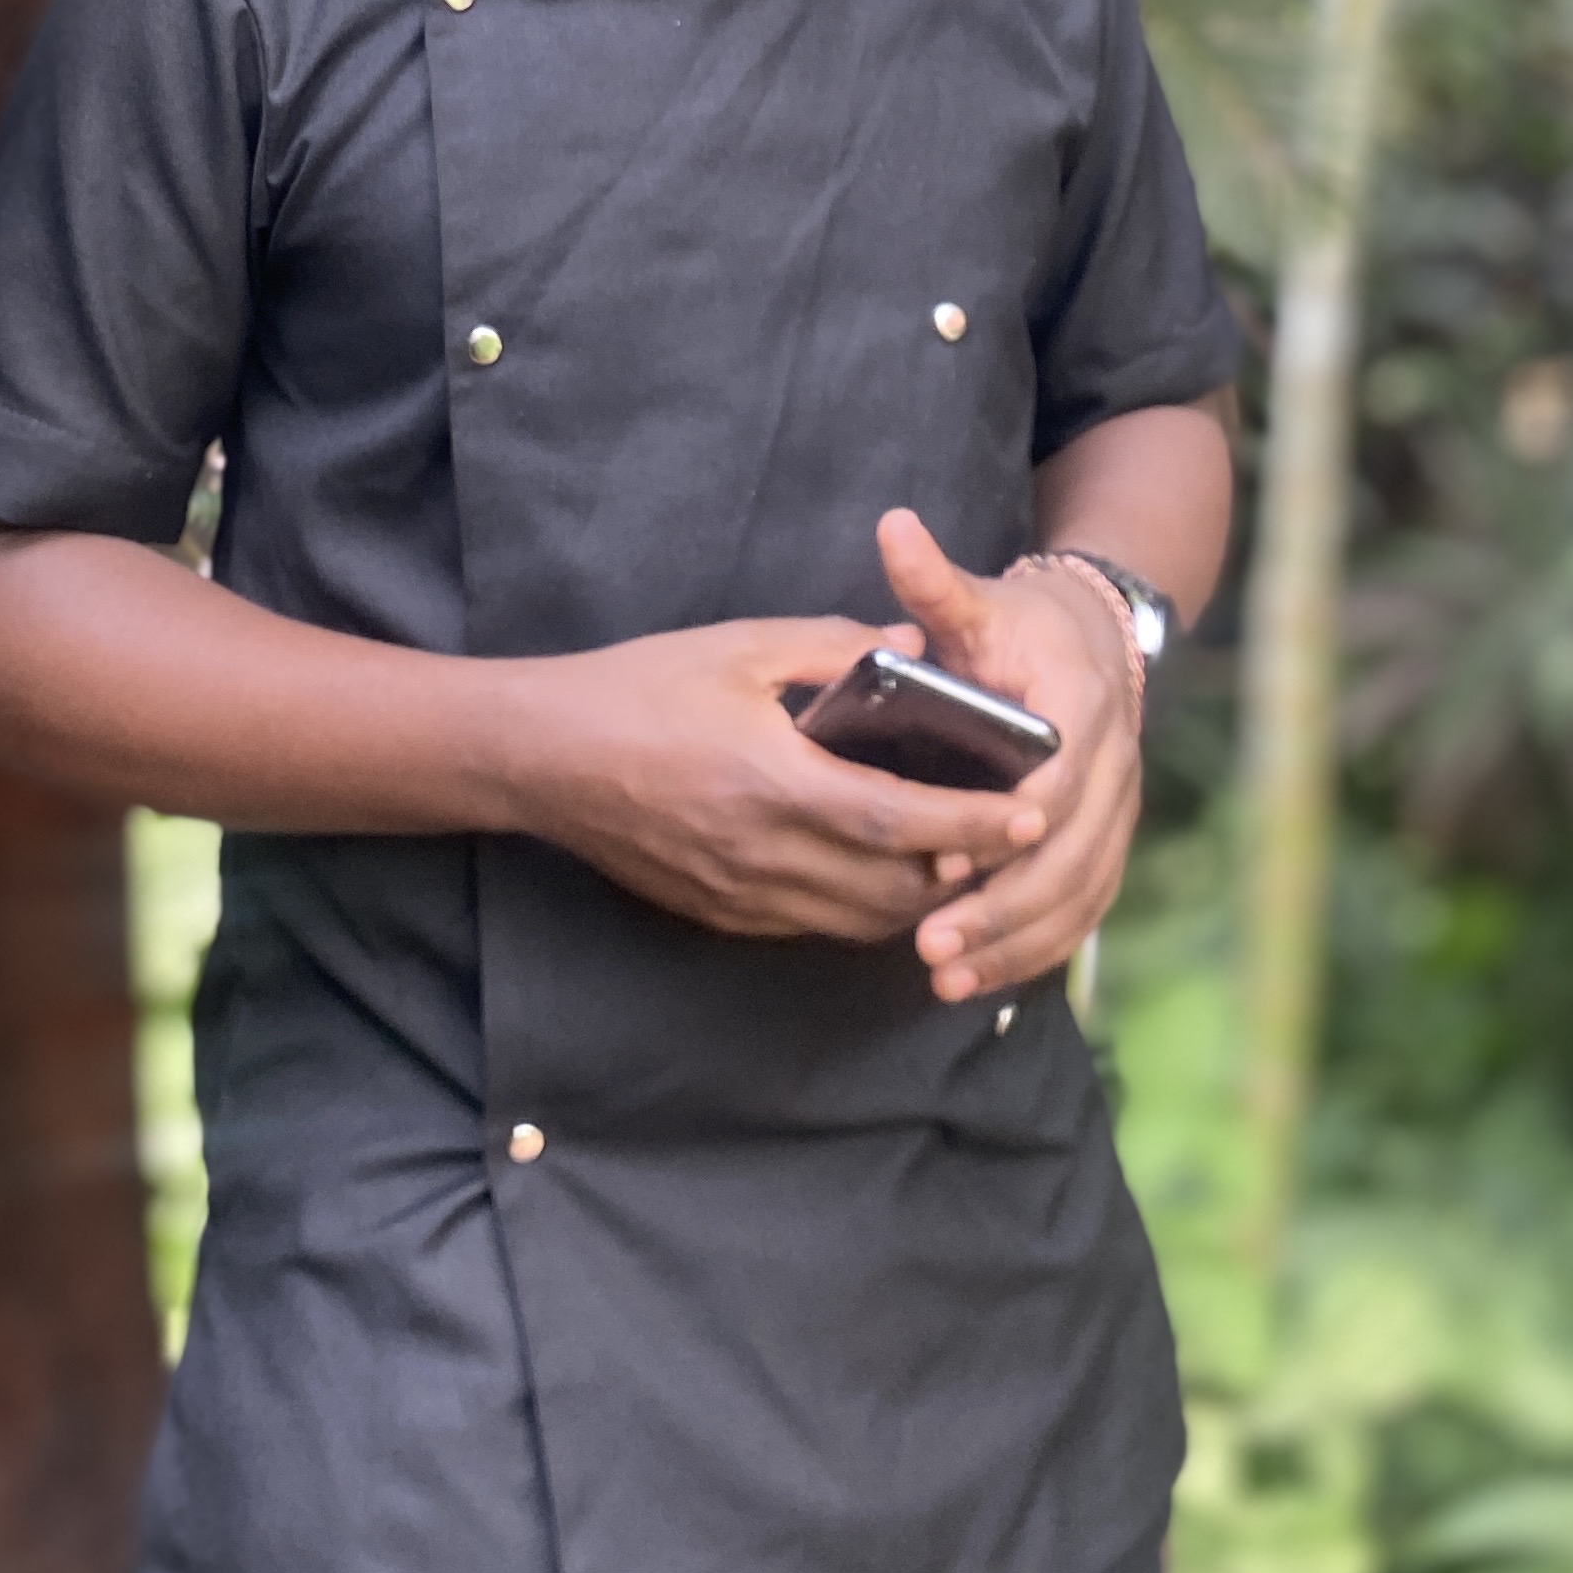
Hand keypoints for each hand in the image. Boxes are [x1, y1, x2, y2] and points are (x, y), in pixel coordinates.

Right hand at [507, 611, 1052, 941]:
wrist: (544, 756)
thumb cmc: (640, 687)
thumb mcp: (741, 646)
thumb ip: (836, 647)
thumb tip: (917, 647)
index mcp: (774, 783)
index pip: (900, 821)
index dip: (973, 826)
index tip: (1029, 815)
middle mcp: (763, 855)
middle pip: (892, 891)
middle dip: (960, 875)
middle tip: (1005, 841)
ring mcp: (740, 896)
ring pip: (857, 922)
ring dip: (914, 901)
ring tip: (952, 861)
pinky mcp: (720, 915)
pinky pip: (812, 926)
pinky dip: (859, 907)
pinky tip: (875, 871)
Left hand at [877, 509, 1141, 1002]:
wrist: (1094, 639)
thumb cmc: (1020, 626)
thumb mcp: (978, 601)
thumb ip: (933, 580)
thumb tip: (891, 526)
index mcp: (1081, 706)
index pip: (1053, 781)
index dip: (1003, 828)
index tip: (941, 861)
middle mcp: (1114, 767)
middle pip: (1068, 856)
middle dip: (1002, 910)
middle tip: (931, 949)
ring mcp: (1117, 812)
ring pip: (1080, 894)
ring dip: (1017, 944)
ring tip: (946, 979)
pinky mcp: (1107, 844)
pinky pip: (1085, 909)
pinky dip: (1039, 948)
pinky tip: (983, 980)